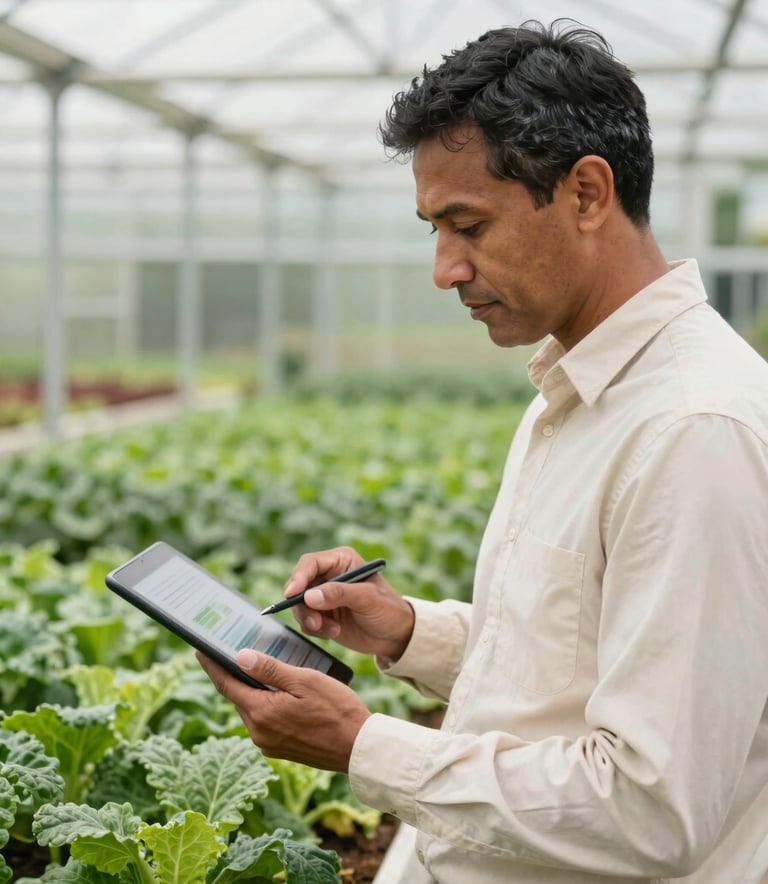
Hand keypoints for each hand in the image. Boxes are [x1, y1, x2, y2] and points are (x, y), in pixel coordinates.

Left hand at [197, 649, 369, 772]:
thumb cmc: (337, 710)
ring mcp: (268, 744)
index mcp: (261, 713)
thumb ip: (270, 670)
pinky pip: (265, 722)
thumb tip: (240, 657)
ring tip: (259, 669)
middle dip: (234, 675)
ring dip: (253, 690)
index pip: (227, 684)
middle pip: (238, 697)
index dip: (212, 665)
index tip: (200, 650)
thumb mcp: (305, 681)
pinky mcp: (280, 750)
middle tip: (232, 652)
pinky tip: (279, 692)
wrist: (358, 748)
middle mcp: (259, 732)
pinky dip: (265, 704)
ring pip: (252, 709)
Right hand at [285, 546, 414, 661]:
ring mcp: (323, 595)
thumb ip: (339, 594)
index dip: (298, 577)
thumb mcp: (367, 599)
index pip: (310, 563)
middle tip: (315, 622)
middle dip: (303, 605)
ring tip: (331, 630)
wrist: (395, 636)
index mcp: (341, 561)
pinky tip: (334, 632)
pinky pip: (305, 620)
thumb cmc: (388, 609)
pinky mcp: (321, 614)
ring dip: (310, 620)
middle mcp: (329, 575)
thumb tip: (309, 596)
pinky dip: (315, 629)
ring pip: (299, 605)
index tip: (292, 594)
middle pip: (299, 584)